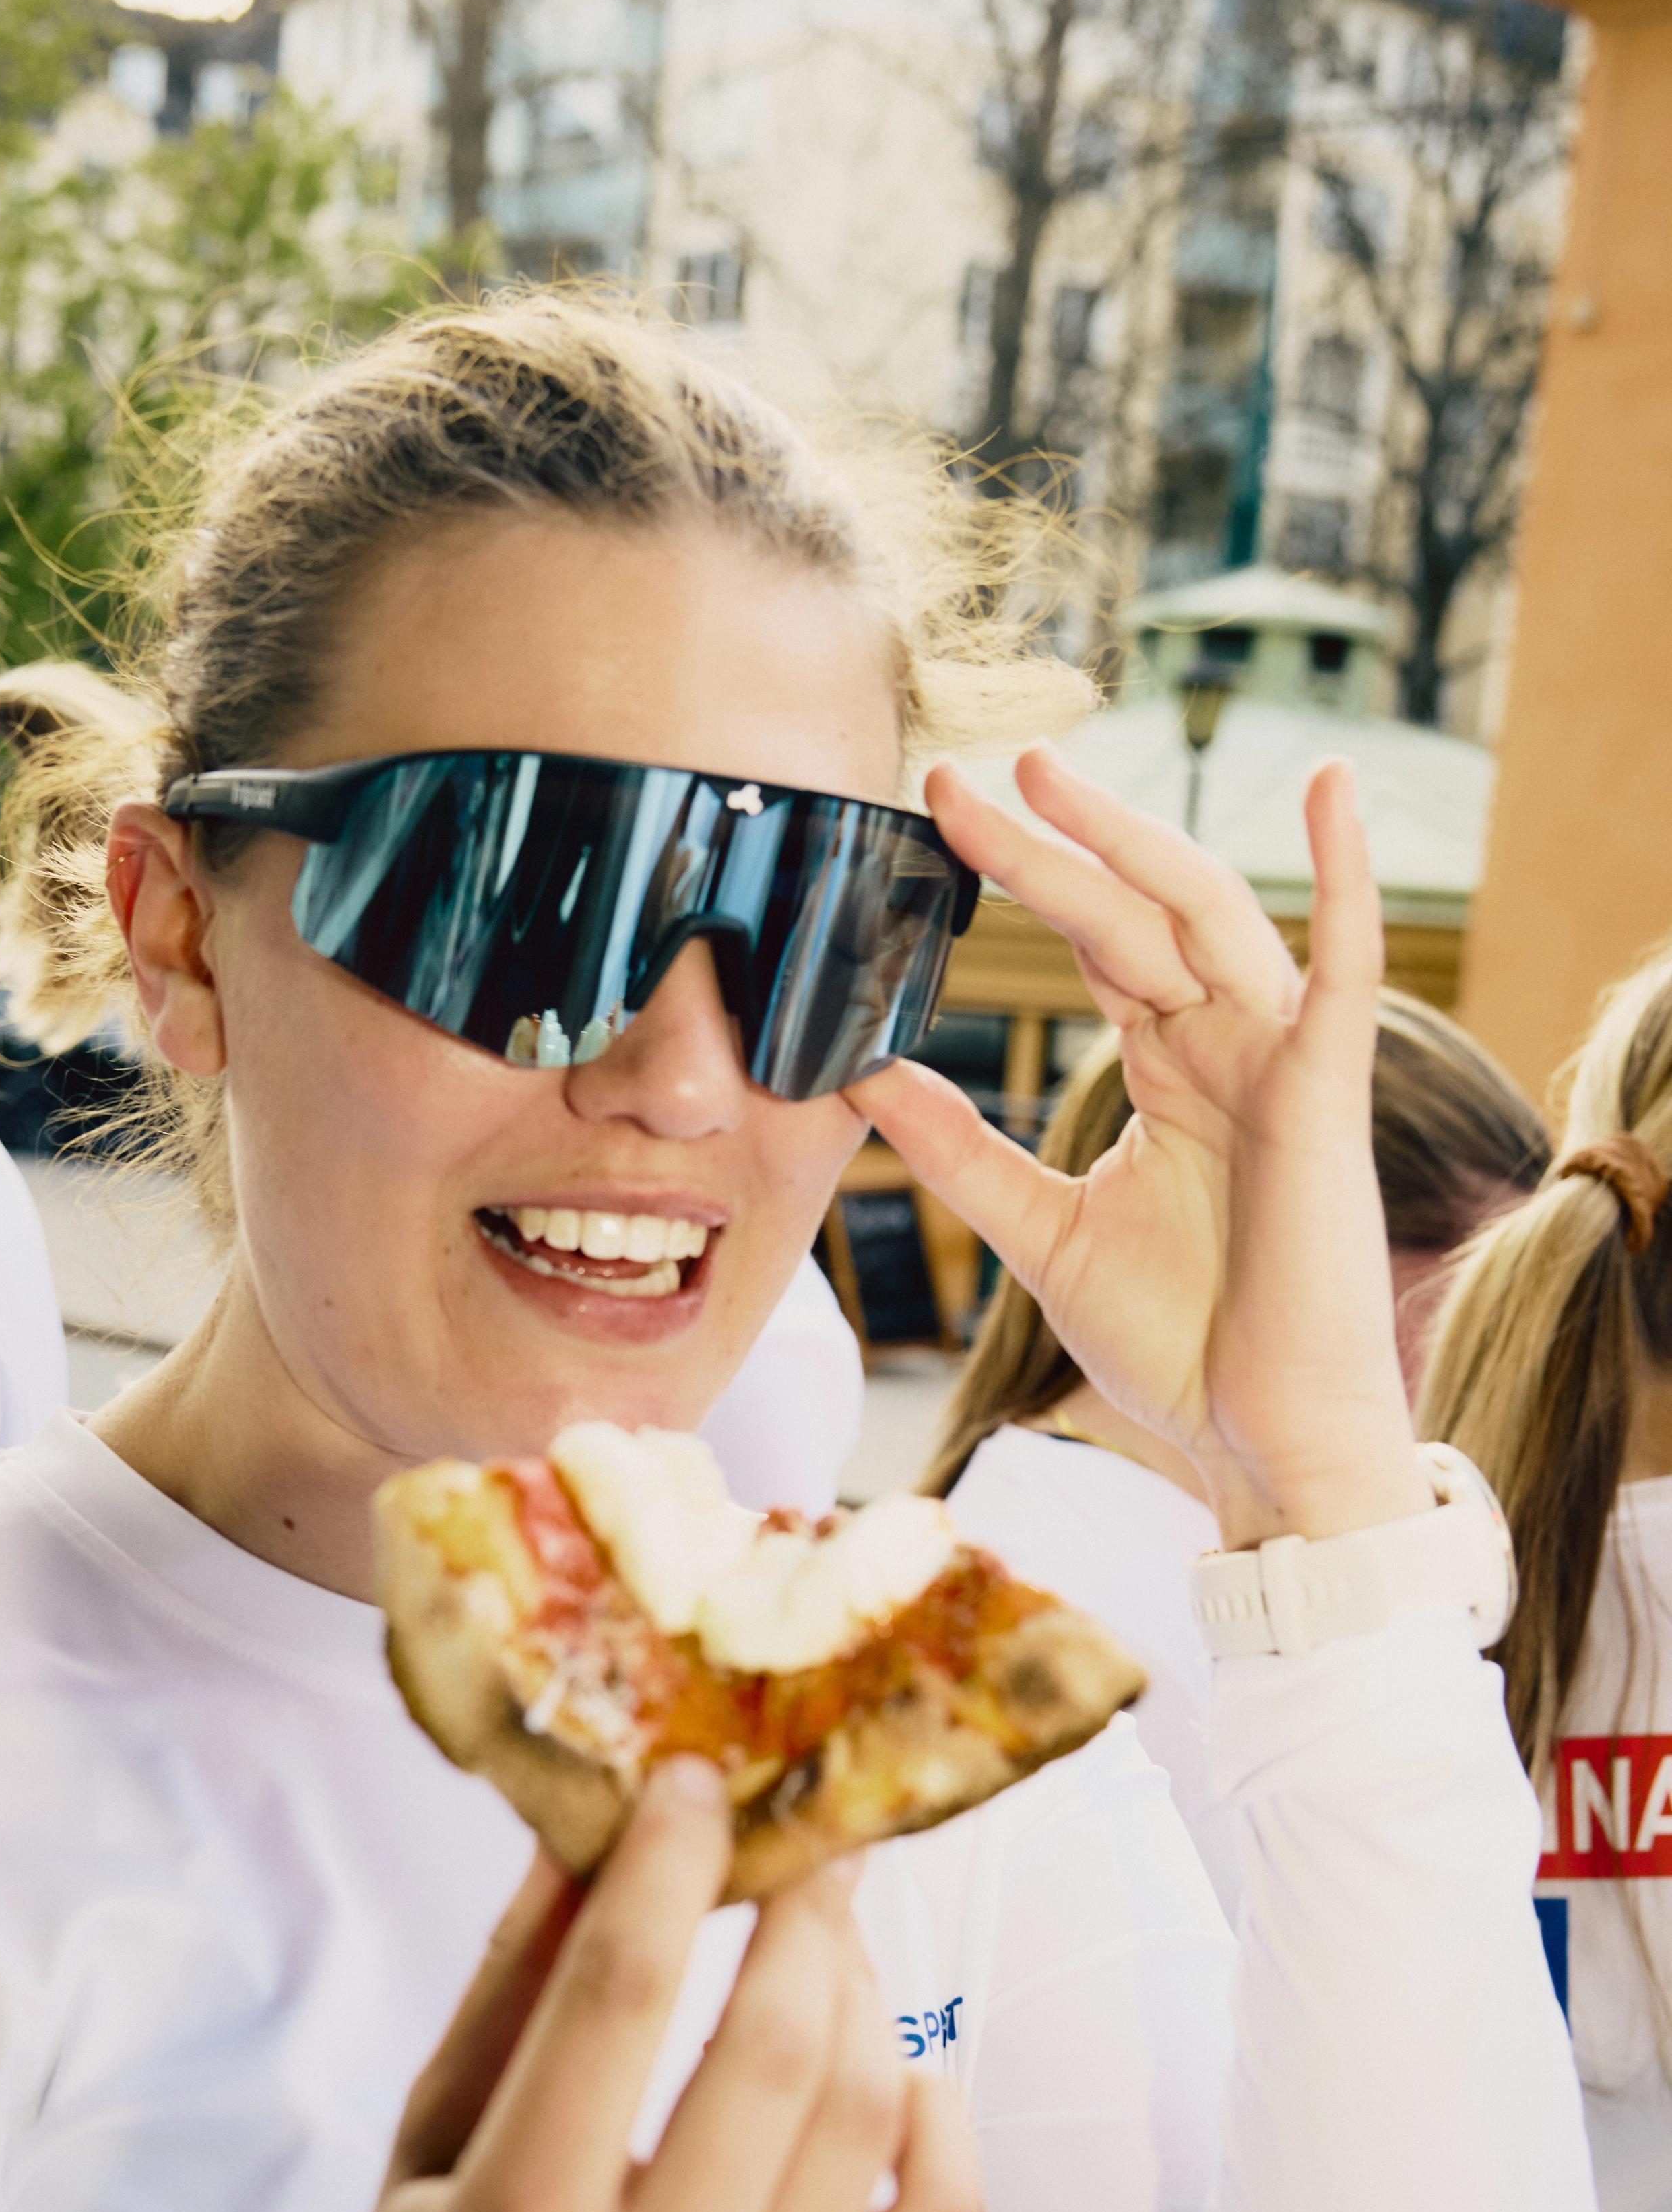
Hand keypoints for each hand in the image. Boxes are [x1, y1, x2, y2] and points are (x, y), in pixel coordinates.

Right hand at [307, 1763, 979, 2211]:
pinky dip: (935, 2110)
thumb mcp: (425, 2155)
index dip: (674, 1858)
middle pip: (774, 2040)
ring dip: (863, 1989)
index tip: (700, 1777)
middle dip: (802, 1903)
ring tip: (828, 1941)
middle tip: (804, 1834)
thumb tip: (594, 1826)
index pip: (623, 1992)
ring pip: (867, 2111)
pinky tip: (892, 2060)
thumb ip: (510, 1990)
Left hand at [849, 748, 1430, 1550]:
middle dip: (1046, 840)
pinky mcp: (1327, 1095)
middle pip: (1128, 909)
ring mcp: (1279, 1062)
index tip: (936, 815)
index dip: (1019, 873)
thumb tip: (866, 1075)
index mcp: (1169, 1065)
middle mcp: (1225, 1044)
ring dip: (1128, 838)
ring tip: (1045, 775)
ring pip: (1201, 914)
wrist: (1258, 1437)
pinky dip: (1344, 877)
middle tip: (956, 774)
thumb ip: (962, 1150)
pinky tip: (1330, 790)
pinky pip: (1345, 970)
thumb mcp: (1040, 1229)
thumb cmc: (1178, 1345)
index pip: (1090, 937)